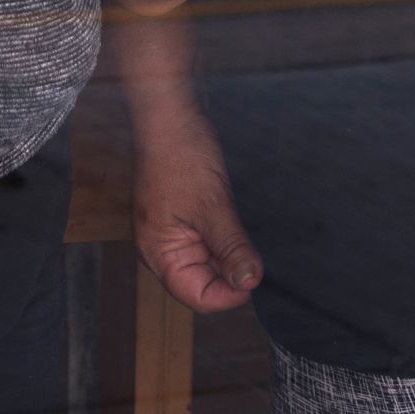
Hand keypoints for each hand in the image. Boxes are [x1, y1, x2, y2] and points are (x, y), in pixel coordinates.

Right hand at [132, 105, 264, 314]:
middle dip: (230, 272)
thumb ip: (231, 248)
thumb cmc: (181, 157)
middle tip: (255, 253)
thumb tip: (249, 282)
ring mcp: (171, 233)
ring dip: (229, 254)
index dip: (228, 294)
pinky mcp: (182, 218)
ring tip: (244, 234)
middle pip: (202, 282)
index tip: (256, 279)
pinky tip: (238, 225)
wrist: (171, 117)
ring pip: (207, 261)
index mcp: (159, 254)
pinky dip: (224, 238)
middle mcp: (161, 249)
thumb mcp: (213, 207)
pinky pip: (206, 241)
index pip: (196, 296)